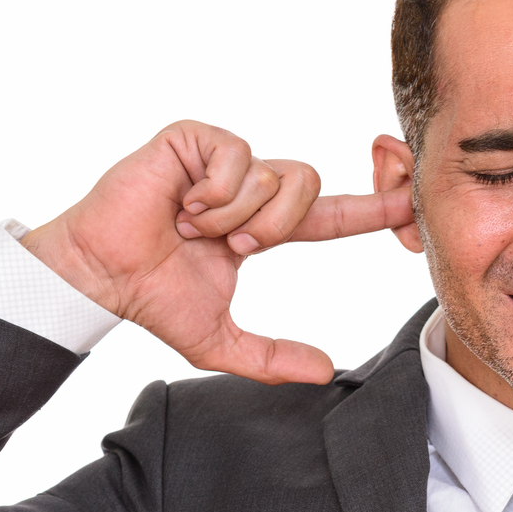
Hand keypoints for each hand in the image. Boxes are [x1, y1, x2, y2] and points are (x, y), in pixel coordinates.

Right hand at [19, 121, 411, 383]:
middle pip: (307, 186)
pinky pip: (238, 155)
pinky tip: (181, 202)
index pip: (330, 215)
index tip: (410, 203)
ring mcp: (222, 161)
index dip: (371, 210)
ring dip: (234, 215)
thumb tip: (325, 372)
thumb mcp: (219, 342)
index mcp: (262, 227)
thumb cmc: (152, 300)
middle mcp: (249, 188)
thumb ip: (271, 358)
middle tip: (230, 246)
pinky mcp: (194, 139)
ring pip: (273, 176)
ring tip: (191, 225)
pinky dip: (213, 191)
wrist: (101, 277)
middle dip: (273, 226)